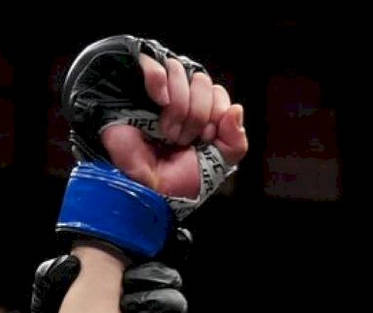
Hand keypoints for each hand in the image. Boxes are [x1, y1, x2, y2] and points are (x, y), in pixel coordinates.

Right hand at [62, 36, 247, 203]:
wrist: (142, 187)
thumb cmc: (175, 178)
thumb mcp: (215, 167)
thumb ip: (236, 143)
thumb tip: (237, 109)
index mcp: (201, 111)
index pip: (218, 93)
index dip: (216, 116)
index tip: (203, 141)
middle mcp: (181, 95)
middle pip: (202, 81)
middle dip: (195, 117)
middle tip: (181, 140)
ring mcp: (158, 88)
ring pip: (180, 70)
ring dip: (176, 110)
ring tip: (166, 133)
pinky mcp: (134, 81)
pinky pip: (154, 64)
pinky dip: (159, 84)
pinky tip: (157, 103)